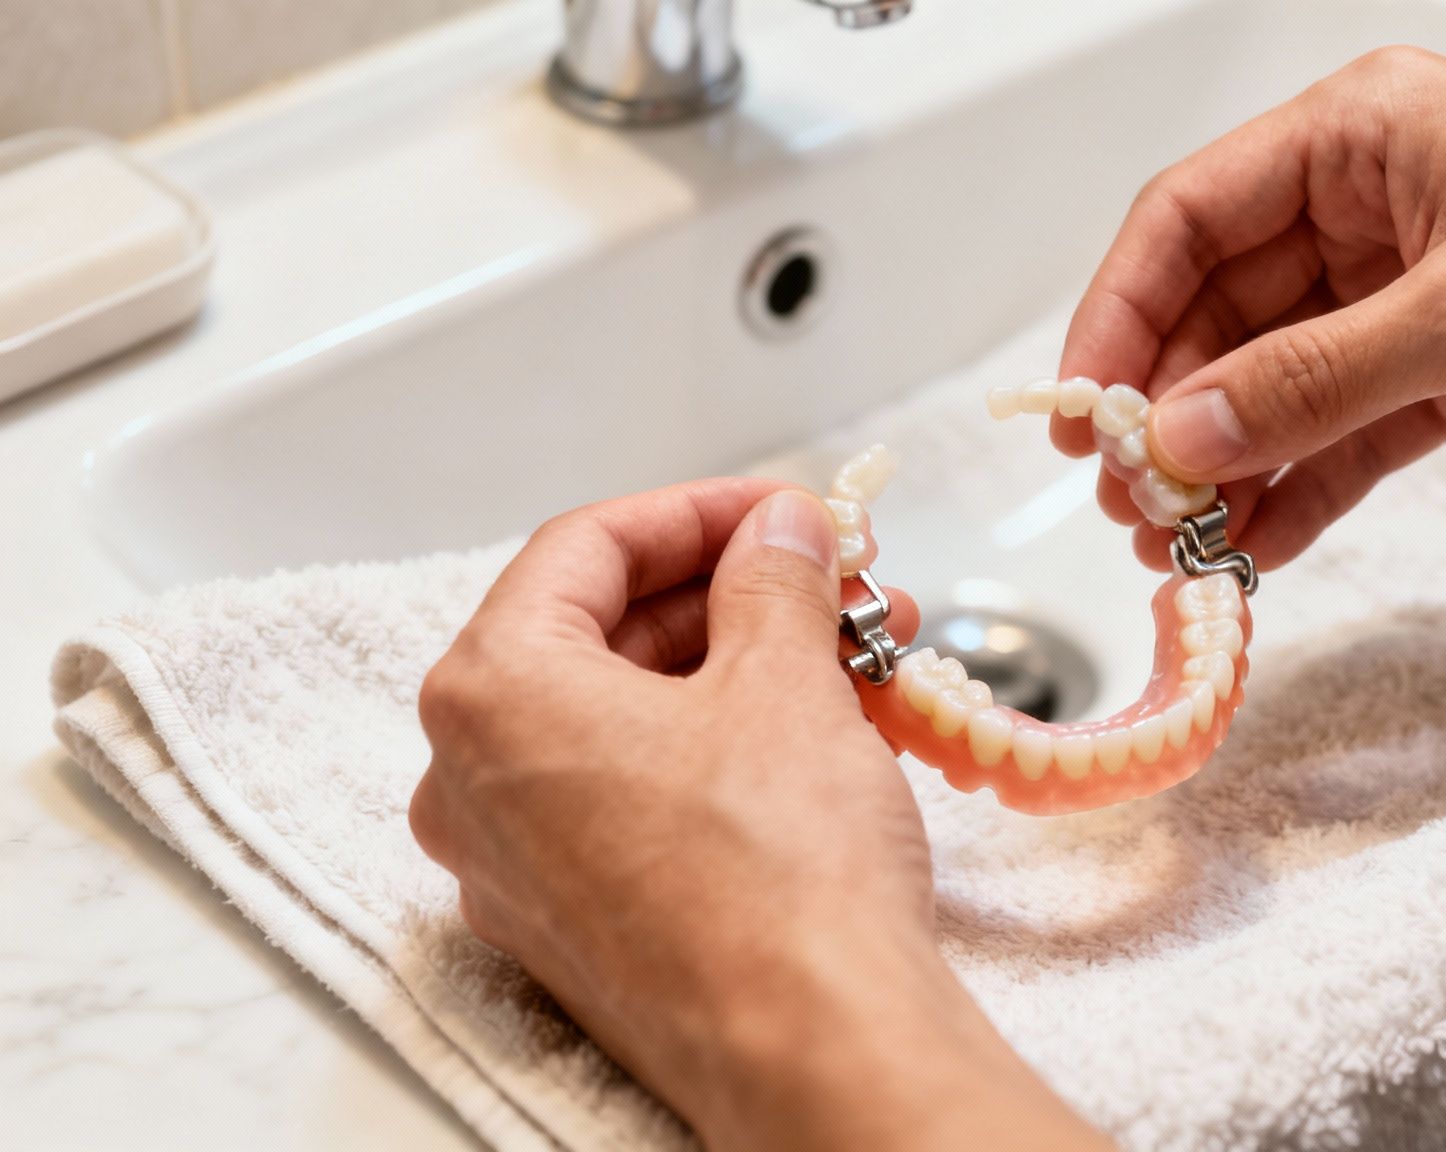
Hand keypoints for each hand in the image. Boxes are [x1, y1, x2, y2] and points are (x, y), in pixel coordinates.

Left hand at [410, 479, 1107, 1151]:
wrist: (813, 1046)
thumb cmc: (779, 876)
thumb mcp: (785, 679)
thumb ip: (774, 579)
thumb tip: (780, 534)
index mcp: (492, 694)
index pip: (587, 549)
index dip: (703, 512)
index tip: (785, 510)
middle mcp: (473, 781)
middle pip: (604, 635)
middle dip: (737, 597)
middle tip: (837, 580)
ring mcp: (517, 864)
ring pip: (628, 720)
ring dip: (745, 671)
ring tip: (858, 653)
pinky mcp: (574, 923)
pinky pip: (635, 796)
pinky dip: (720, 748)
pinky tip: (819, 730)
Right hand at [1055, 48, 1445, 567]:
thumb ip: (1311, 381)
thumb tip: (1185, 436)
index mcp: (1360, 136)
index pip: (1189, 218)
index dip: (1119, 314)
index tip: (1083, 411)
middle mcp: (1369, 208)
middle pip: (1221, 312)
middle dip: (1172, 412)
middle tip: (1132, 501)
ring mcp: (1405, 292)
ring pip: (1276, 384)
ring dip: (1228, 465)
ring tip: (1180, 545)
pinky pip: (1341, 432)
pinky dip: (1299, 487)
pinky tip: (1256, 545)